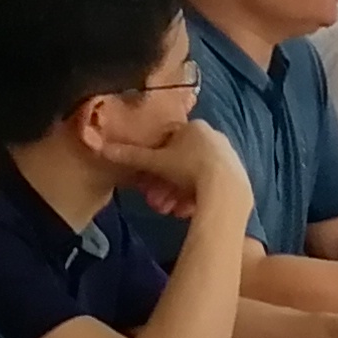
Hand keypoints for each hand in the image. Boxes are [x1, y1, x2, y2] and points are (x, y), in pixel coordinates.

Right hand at [94, 115, 247, 222]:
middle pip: (180, 163)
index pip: (167, 142)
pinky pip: (210, 185)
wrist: (226, 190)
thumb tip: (100, 147)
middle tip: (156, 203)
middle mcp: (213, 136)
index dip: (153, 164)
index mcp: (194, 126)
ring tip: (171, 211)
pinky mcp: (236, 175)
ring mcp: (227, 155)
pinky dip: (196, 197)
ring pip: (194, 176)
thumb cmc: (188, 168)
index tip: (146, 182)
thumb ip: (129, 156)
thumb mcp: (154, 162)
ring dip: (177, 194)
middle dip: (164, 185)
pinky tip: (187, 211)